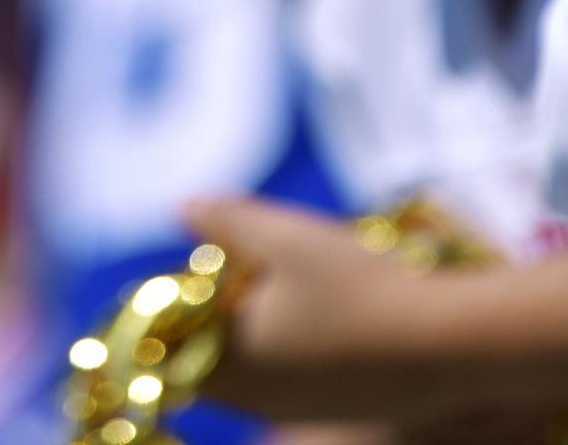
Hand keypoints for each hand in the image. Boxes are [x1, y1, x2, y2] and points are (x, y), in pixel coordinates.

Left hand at [183, 198, 456, 428]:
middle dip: (218, 305)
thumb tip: (180, 208)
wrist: (447, 343)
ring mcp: (297, 409)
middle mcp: (257, 401)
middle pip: (210, 353)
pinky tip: (326, 304)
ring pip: (253, 363)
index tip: (202, 262)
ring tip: (292, 276)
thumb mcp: (281, 233)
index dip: (176, 301)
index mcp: (231, 364)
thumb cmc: (355, 286)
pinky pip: (289, 374)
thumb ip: (223, 219)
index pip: (170, 347)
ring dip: (255, 320)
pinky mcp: (333, 407)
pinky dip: (290, 339)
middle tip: (245, 259)